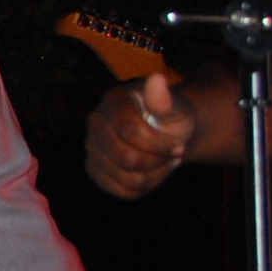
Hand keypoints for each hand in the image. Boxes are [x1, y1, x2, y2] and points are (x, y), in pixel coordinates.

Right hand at [86, 73, 195, 198]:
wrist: (165, 132)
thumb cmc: (170, 118)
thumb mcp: (175, 108)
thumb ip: (164, 100)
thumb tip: (158, 79)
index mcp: (113, 101)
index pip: (131, 133)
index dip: (160, 145)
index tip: (180, 147)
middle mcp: (95, 123)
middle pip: (128, 159)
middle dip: (159, 162)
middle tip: (173, 155)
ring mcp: (92, 148)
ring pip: (127, 179)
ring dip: (155, 176)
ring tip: (164, 163)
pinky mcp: (94, 169)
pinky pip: (121, 191)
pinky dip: (144, 187)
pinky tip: (152, 173)